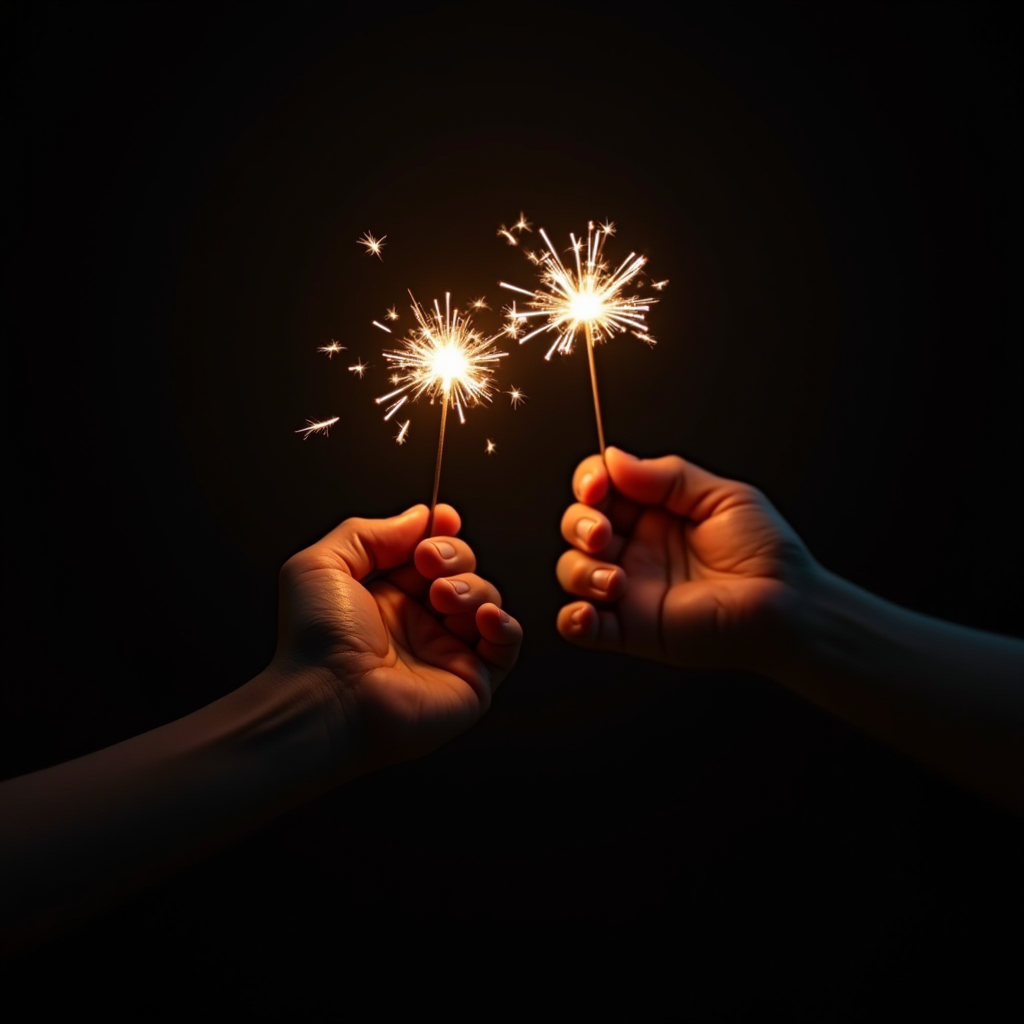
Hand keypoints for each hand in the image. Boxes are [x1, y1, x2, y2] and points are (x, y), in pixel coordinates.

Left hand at [273, 503, 521, 775]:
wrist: (327, 701)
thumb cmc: (314, 643)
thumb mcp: (324, 564)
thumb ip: (373, 532)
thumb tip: (420, 516)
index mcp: (386, 596)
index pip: (431, 552)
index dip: (442, 533)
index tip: (443, 519)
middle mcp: (419, 623)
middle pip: (463, 570)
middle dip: (454, 555)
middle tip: (429, 562)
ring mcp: (447, 653)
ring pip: (487, 600)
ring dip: (472, 587)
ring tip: (442, 598)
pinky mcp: (471, 683)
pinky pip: (507, 646)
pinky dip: (505, 624)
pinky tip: (483, 617)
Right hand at [556, 448, 815, 672]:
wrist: (788, 606)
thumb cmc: (766, 553)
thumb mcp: (722, 496)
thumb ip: (667, 476)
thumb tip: (615, 459)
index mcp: (653, 511)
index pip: (601, 487)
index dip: (589, 482)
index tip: (598, 485)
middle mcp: (635, 547)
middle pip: (576, 525)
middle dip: (579, 524)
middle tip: (604, 534)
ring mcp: (629, 589)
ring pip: (572, 571)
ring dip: (580, 571)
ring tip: (617, 581)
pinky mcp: (630, 629)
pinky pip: (580, 627)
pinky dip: (573, 620)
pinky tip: (590, 612)